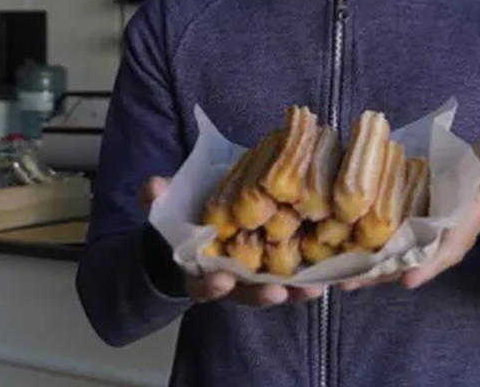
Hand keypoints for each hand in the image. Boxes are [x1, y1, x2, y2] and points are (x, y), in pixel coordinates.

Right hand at [142, 177, 324, 307]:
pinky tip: (326, 275)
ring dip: (292, 291)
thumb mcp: (167, 208)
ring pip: (273, 289)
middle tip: (274, 292)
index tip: (219, 280)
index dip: (209, 284)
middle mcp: (229, 280)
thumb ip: (156, 199)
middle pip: (244, 294)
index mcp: (198, 268)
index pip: (201, 283)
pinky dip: (308, 279)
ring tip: (311, 289)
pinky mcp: (278, 267)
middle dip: (259, 294)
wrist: (203, 228)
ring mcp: (254, 277)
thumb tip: (153, 186)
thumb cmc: (185, 221)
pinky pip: (293, 278)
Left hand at [340, 138, 479, 291]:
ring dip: (366, 269)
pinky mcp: (406, 224)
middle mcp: (440, 236)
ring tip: (335, 277)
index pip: (448, 248)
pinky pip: (383, 242)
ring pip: (392, 258)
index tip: (410, 277)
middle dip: (382, 273)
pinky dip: (361, 250)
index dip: (430, 263)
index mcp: (464, 225)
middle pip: (410, 262)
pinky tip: (334, 256)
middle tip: (351, 282)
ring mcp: (421, 233)